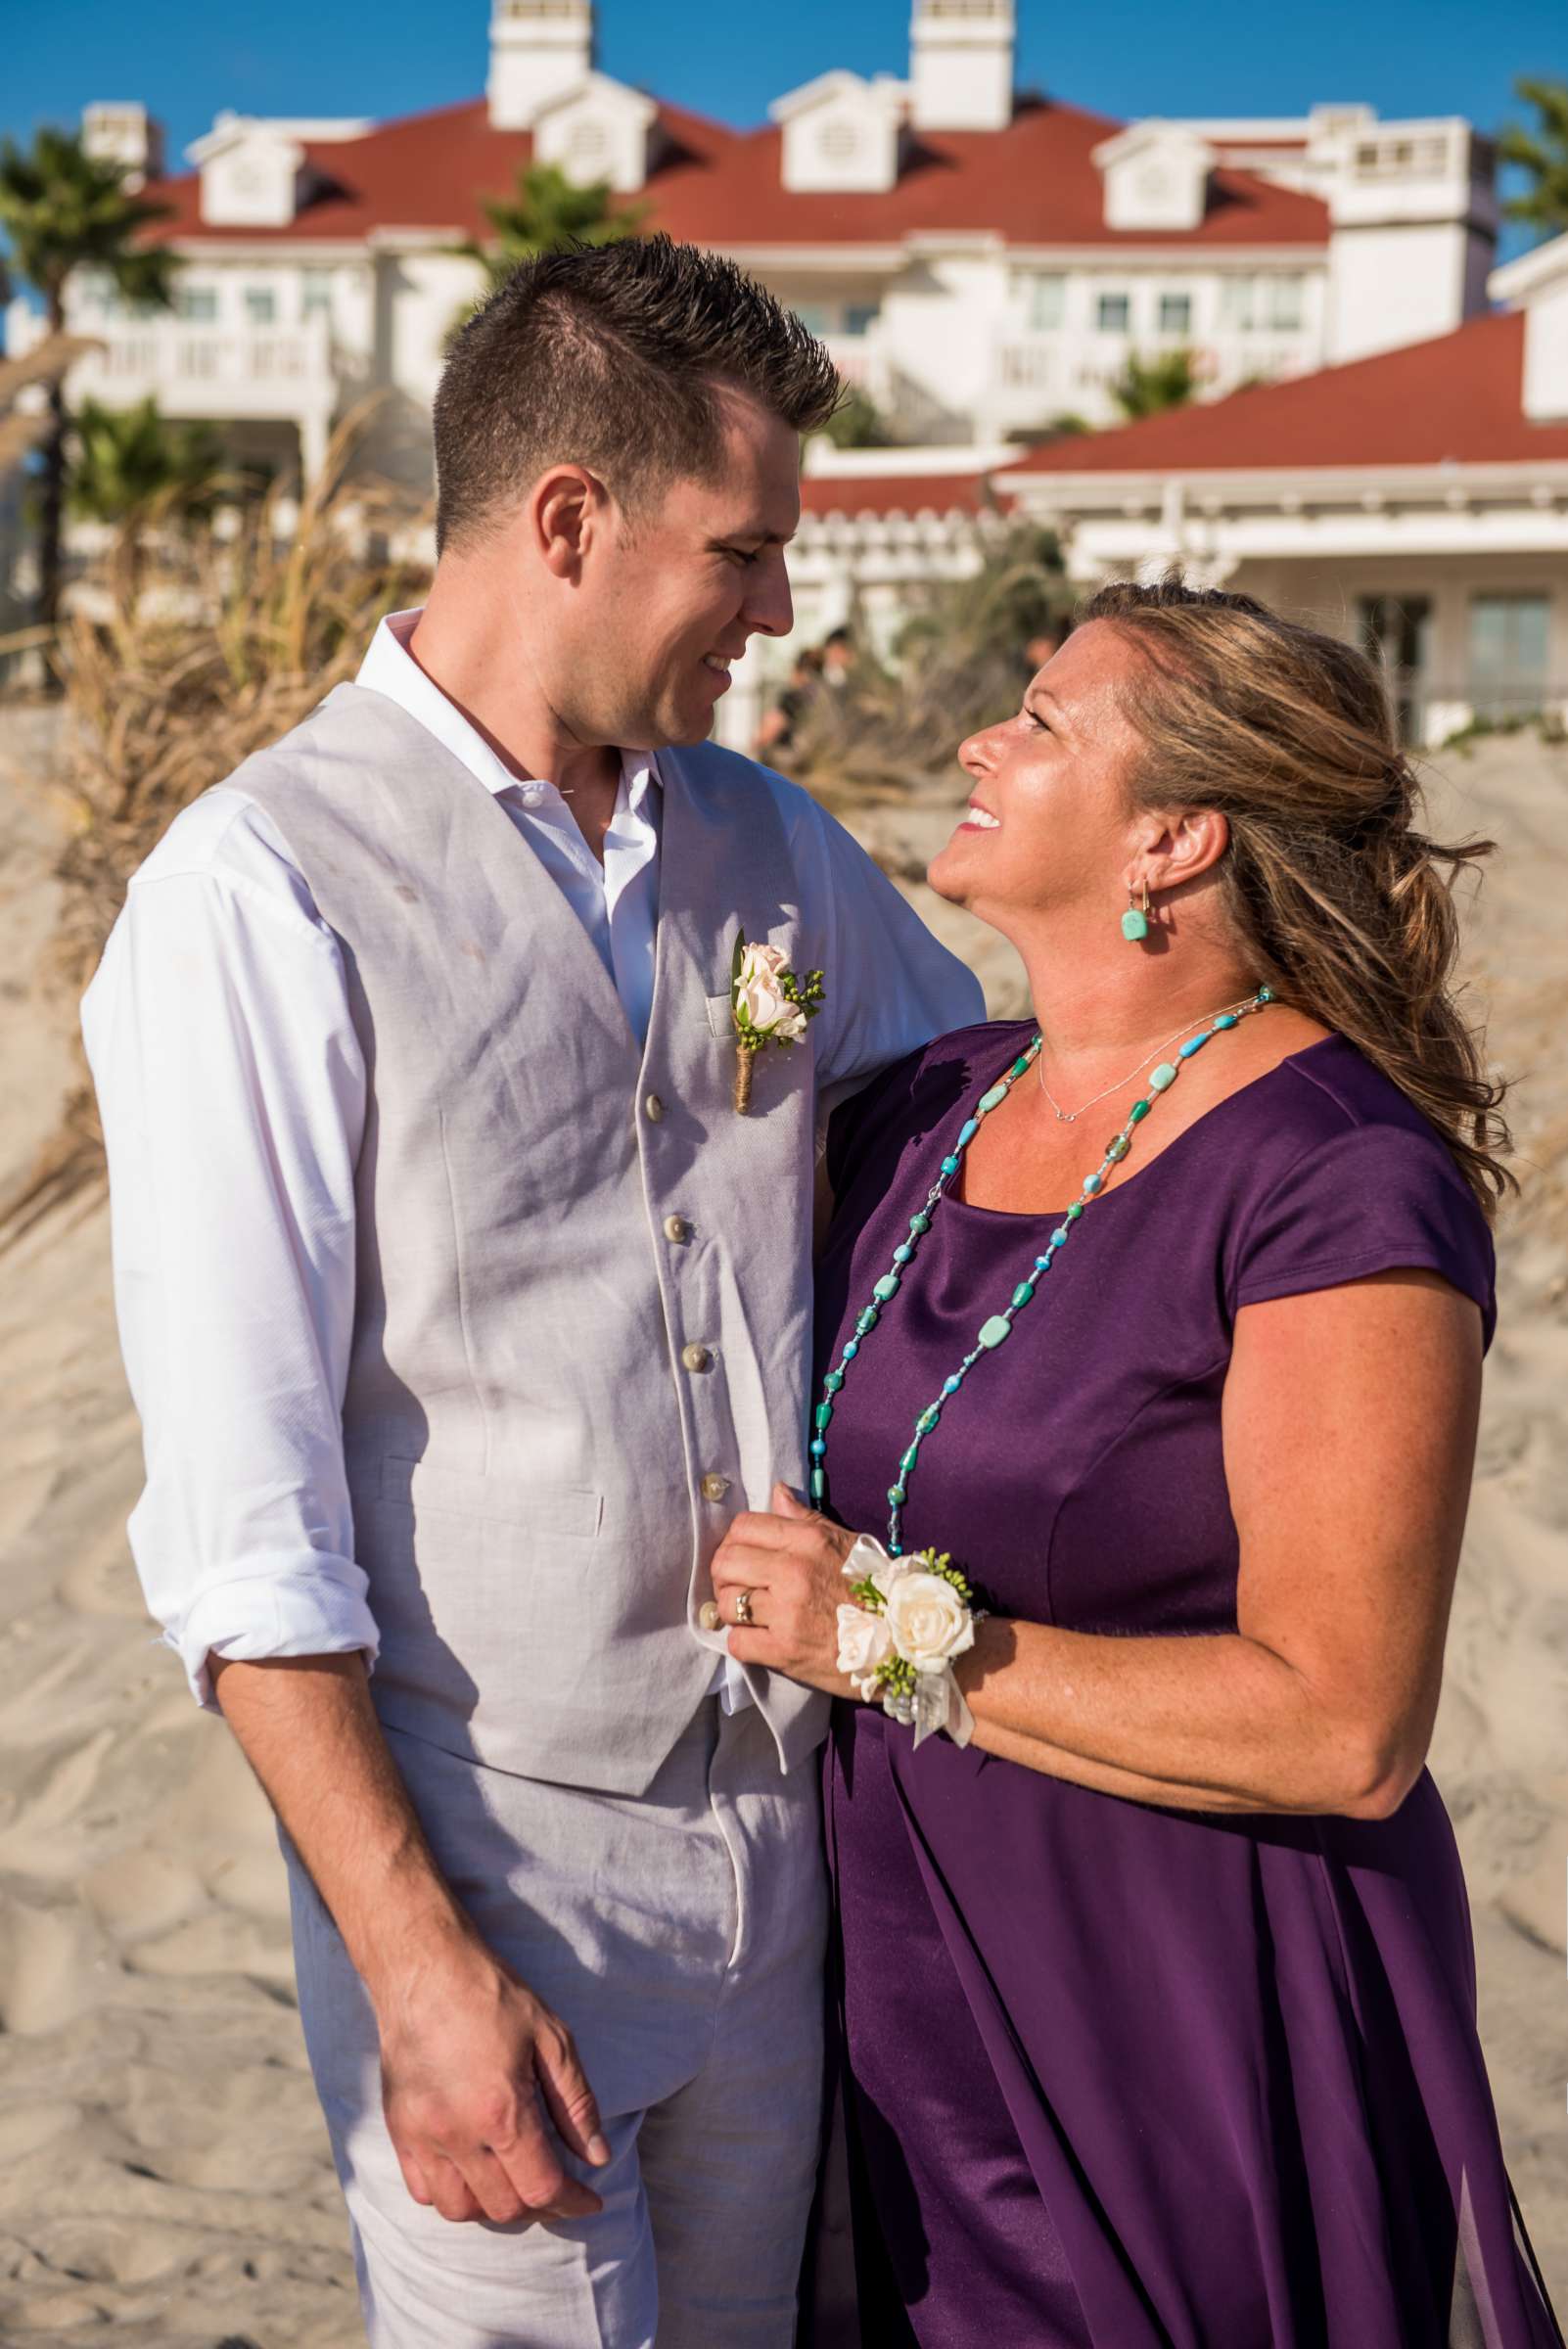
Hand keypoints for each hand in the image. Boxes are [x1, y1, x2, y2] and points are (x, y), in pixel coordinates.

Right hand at [376, 1934, 610, 2226]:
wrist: (426, 1969)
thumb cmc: (493, 1996)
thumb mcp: (551, 2038)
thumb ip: (576, 2103)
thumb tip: (597, 2157)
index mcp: (501, 2111)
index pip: (541, 2188)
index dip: (572, 2201)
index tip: (590, 2200)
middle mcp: (458, 2134)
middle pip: (504, 2207)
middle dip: (538, 2203)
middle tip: (555, 2181)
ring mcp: (422, 2136)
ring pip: (459, 2209)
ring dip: (492, 2205)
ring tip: (513, 2179)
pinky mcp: (398, 2130)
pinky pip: (422, 2191)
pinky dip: (451, 2193)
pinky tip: (472, 2170)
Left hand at [710, 1484, 861, 1697]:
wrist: (904, 1643)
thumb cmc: (878, 1589)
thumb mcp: (848, 1543)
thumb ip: (806, 1519)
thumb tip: (777, 1493)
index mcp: (808, 1540)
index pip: (744, 1526)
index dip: (735, 1540)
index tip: (744, 1555)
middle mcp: (793, 1571)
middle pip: (725, 1563)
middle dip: (724, 1575)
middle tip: (738, 1586)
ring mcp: (787, 1612)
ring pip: (726, 1604)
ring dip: (733, 1611)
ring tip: (751, 1615)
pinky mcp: (785, 1651)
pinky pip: (737, 1642)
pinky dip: (743, 1642)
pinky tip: (760, 1640)